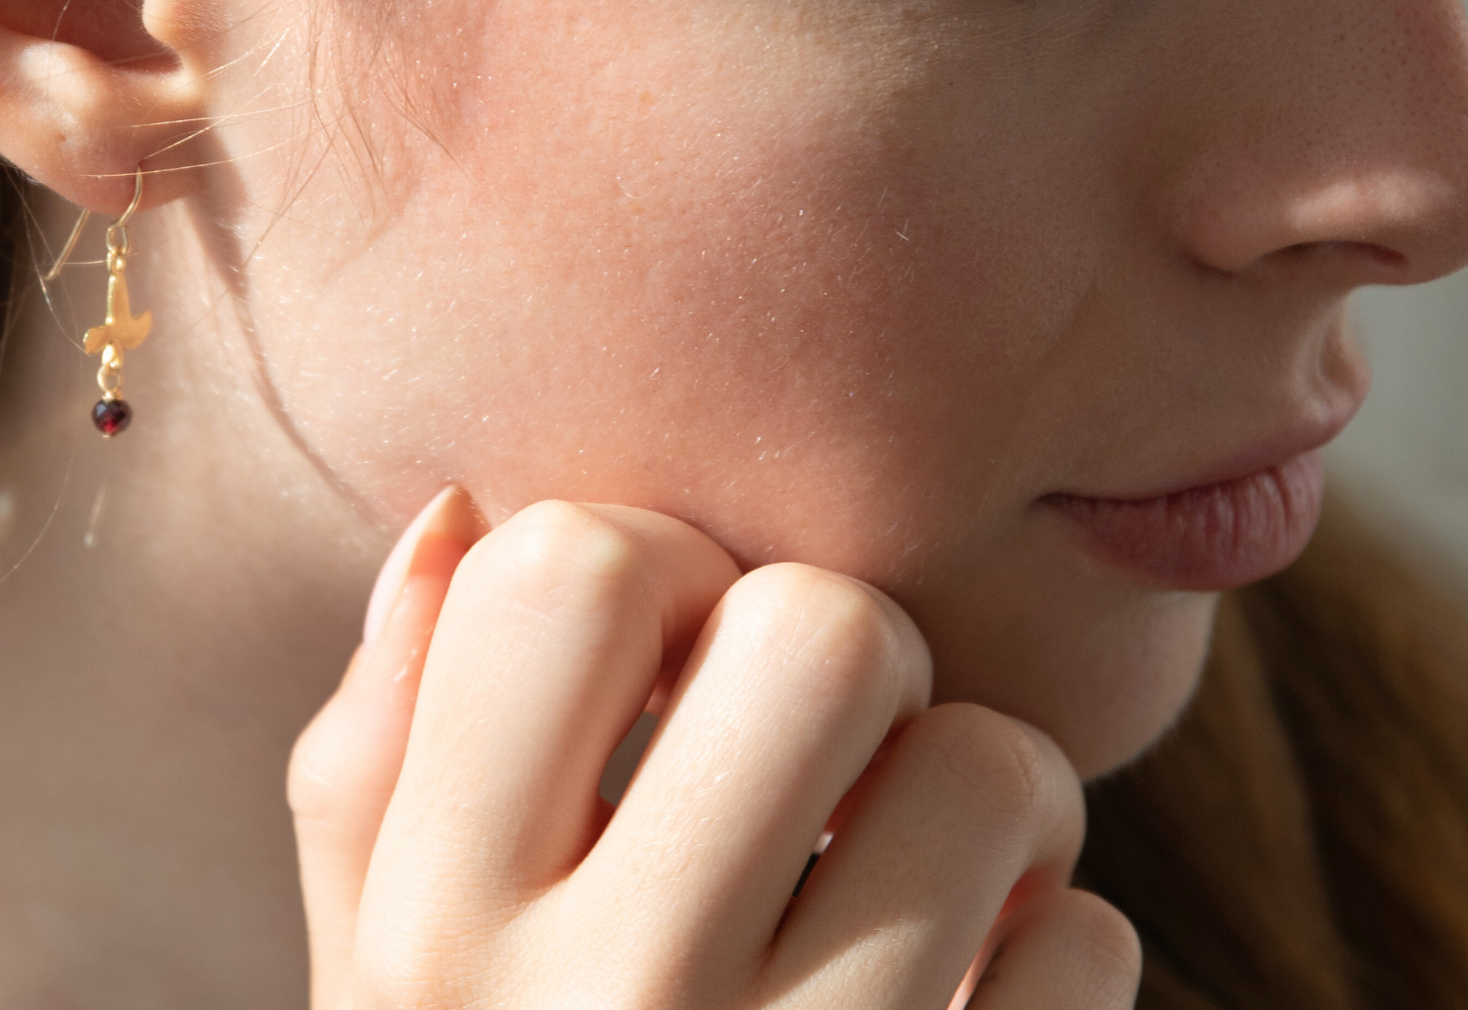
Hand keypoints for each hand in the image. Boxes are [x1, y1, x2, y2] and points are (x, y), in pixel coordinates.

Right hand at [290, 493, 1139, 1008]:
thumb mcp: (378, 975)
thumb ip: (378, 746)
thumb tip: (458, 508)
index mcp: (438, 925)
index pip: (565, 565)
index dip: (646, 559)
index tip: (661, 650)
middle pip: (822, 629)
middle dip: (839, 648)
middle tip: (812, 738)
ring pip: (995, 767)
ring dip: (972, 789)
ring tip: (899, 863)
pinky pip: (1088, 943)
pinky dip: (1050, 947)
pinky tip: (959, 1007)